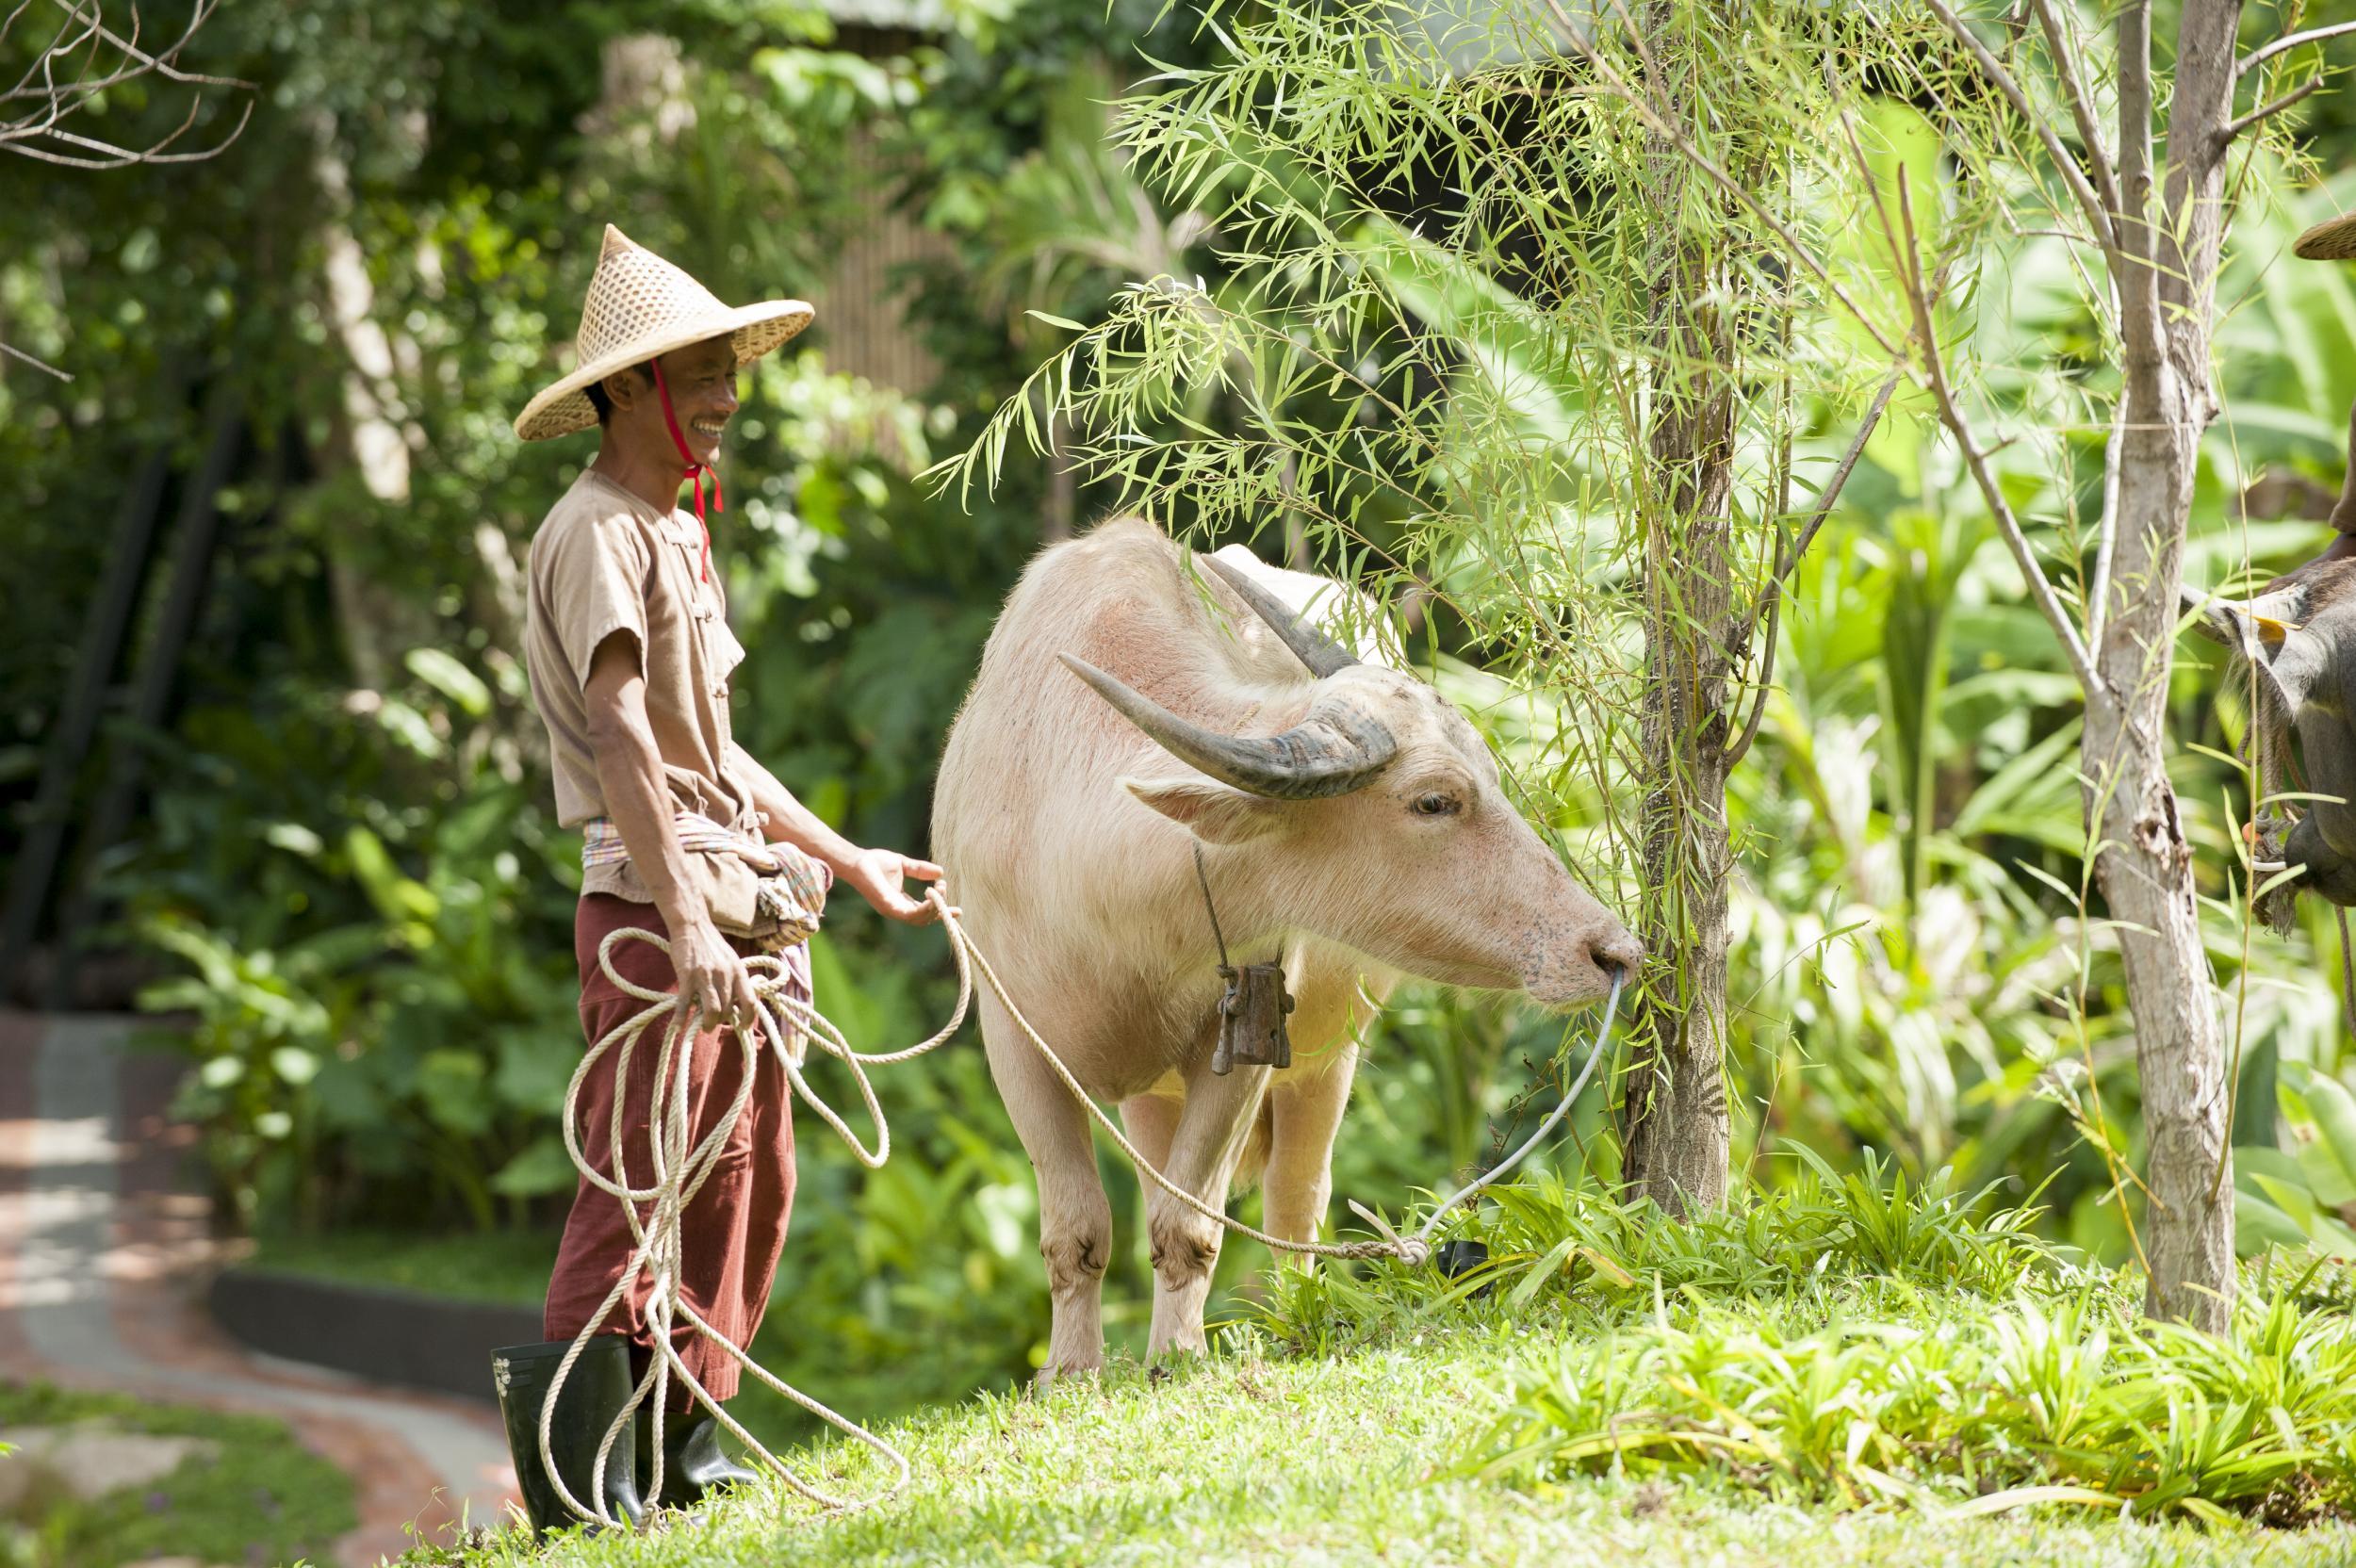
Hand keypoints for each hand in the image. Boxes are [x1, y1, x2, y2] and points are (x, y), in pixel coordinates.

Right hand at [670, 913, 760, 1031]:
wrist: (693, 926)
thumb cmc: (712, 944)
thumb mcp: (731, 960)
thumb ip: (735, 979)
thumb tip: (740, 1002)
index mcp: (739, 971)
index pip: (750, 1001)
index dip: (749, 1018)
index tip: (744, 1027)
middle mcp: (725, 975)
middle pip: (728, 1010)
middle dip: (722, 1021)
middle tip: (715, 1022)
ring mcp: (706, 976)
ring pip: (712, 1010)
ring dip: (708, 1023)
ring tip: (705, 1027)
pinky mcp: (687, 977)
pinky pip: (685, 1003)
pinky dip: (681, 1017)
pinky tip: (678, 1025)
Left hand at [840, 846, 951, 924]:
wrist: (858, 860)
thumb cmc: (875, 862)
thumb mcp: (904, 865)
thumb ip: (921, 870)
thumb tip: (941, 872)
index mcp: (902, 901)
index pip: (925, 912)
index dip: (942, 911)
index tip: (959, 909)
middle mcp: (899, 909)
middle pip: (926, 919)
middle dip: (941, 909)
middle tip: (945, 889)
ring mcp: (894, 911)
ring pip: (921, 919)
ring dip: (935, 907)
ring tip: (940, 890)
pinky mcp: (889, 908)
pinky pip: (911, 915)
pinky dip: (924, 908)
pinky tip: (932, 895)